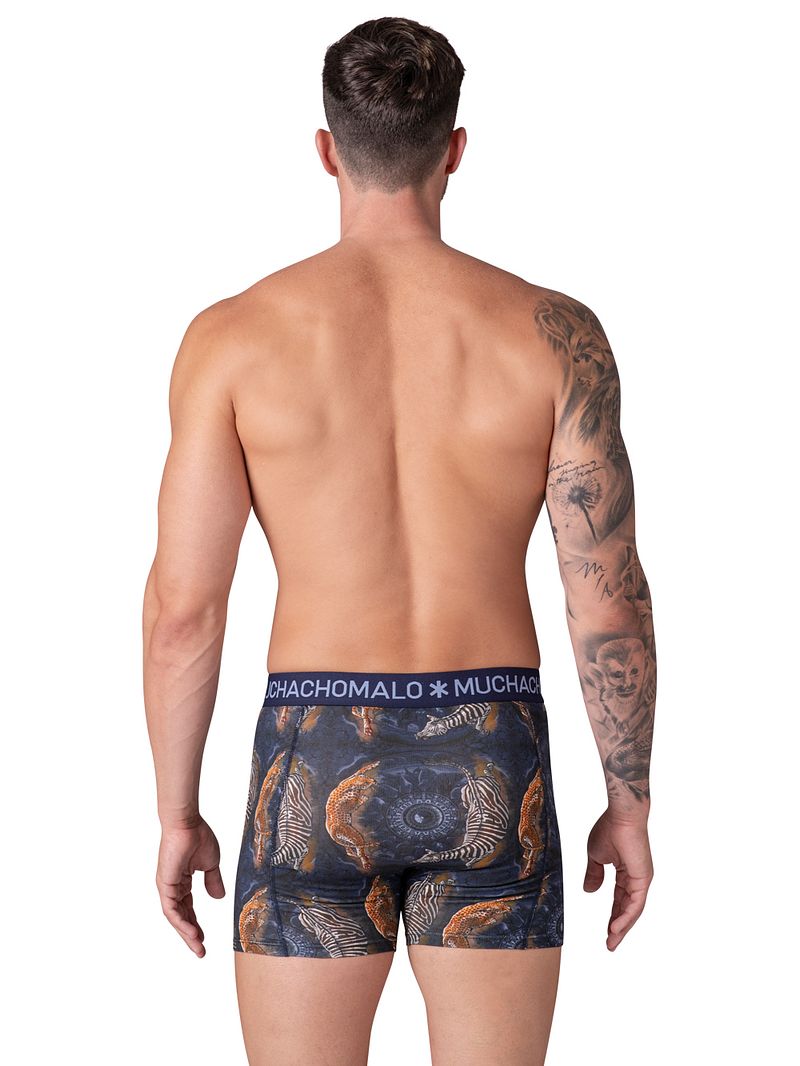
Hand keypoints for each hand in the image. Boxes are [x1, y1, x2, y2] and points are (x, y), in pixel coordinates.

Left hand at [155, 817, 225, 956]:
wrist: (187, 823)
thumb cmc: (198, 836)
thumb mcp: (211, 863)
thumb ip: (213, 881)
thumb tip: (218, 898)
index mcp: (182, 881)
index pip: (188, 908)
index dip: (195, 923)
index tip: (204, 938)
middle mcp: (172, 886)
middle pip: (181, 916)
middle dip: (191, 934)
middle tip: (201, 951)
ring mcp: (167, 887)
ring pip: (176, 917)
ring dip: (187, 934)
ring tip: (198, 948)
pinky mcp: (165, 886)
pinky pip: (172, 911)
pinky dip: (182, 923)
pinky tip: (192, 933)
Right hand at [583, 808, 653, 950]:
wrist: (621, 816)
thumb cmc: (609, 829)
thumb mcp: (596, 855)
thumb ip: (593, 874)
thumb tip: (589, 891)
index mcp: (626, 872)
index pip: (619, 899)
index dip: (612, 916)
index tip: (606, 931)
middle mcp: (636, 879)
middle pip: (627, 909)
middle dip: (618, 927)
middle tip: (610, 944)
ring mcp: (641, 880)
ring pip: (632, 910)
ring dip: (622, 927)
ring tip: (612, 941)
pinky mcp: (643, 879)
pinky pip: (635, 904)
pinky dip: (626, 917)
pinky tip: (616, 928)